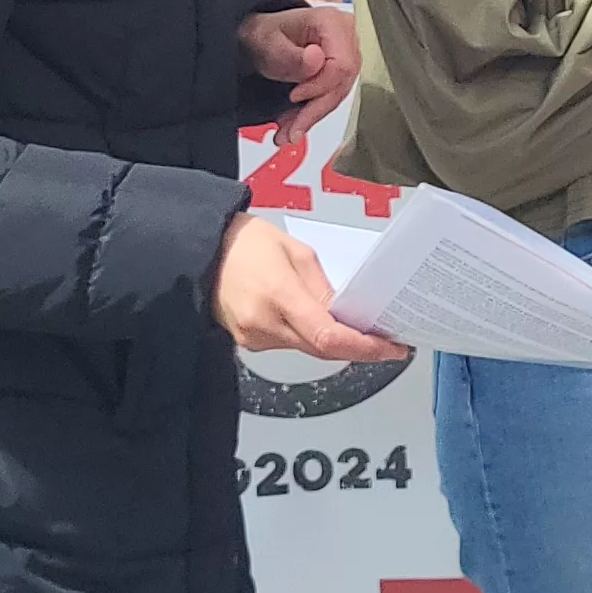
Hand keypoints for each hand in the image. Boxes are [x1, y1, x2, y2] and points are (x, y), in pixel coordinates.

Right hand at [210, 215, 402, 360]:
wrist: (200, 253)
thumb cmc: (244, 242)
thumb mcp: (294, 251)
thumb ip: (322, 287)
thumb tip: (346, 312)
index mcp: (278, 295)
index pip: (329, 336)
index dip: (365, 347)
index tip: (391, 348)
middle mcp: (264, 325)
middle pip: (322, 349)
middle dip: (357, 347)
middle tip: (385, 340)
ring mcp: (253, 339)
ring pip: (307, 349)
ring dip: (334, 342)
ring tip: (358, 327)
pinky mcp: (249, 343)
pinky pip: (290, 344)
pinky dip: (311, 337)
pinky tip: (323, 324)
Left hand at [238, 3, 359, 136]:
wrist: (261, 39)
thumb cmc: (265, 36)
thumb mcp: (268, 43)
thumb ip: (290, 55)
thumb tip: (316, 61)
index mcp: (332, 23)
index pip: (342, 65)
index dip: (319, 86)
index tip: (294, 96)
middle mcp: (345, 37)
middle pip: (342, 83)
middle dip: (314, 110)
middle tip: (291, 128)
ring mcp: (346, 54)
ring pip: (337, 95)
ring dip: (311, 116)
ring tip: (287, 130)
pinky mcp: (341, 71)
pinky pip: (332, 97)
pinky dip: (311, 113)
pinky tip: (294, 124)